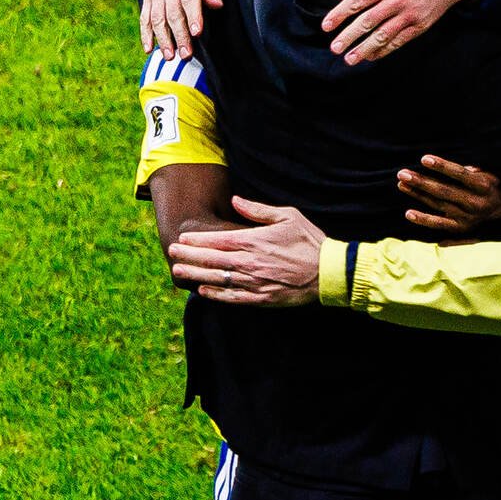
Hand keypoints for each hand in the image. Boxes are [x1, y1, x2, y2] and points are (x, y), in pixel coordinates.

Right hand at [142, 0, 221, 58]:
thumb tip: (216, 6)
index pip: (190, 1)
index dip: (193, 17)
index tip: (197, 33)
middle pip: (173, 14)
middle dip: (179, 36)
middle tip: (186, 55)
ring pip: (157, 18)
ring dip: (162, 39)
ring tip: (169, 57)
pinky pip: (144, 17)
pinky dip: (145, 34)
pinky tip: (148, 49)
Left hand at [170, 197, 323, 305]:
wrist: (329, 272)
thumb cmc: (309, 241)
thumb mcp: (287, 216)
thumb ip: (258, 210)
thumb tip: (235, 200)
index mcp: (255, 241)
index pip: (218, 240)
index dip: (198, 240)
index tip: (182, 239)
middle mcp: (251, 263)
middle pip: (212, 260)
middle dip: (189, 256)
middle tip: (171, 254)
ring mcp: (255, 282)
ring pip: (218, 279)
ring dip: (196, 275)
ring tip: (178, 272)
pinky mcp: (262, 298)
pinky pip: (233, 298)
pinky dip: (216, 294)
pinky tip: (202, 291)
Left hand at [322, 0, 470, 64]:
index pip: (357, 1)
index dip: (340, 14)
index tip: (326, 26)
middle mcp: (397, 0)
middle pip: (367, 21)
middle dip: (349, 36)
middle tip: (334, 48)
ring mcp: (409, 14)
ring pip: (383, 35)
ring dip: (364, 49)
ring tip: (350, 59)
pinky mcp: (420, 26)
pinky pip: (399, 41)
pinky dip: (384, 50)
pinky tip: (371, 56)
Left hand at [398, 155, 500, 231]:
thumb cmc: (491, 188)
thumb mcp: (491, 176)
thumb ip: (476, 171)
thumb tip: (466, 168)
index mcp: (483, 186)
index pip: (460, 174)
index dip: (442, 166)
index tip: (424, 159)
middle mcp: (474, 203)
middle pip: (444, 190)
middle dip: (422, 181)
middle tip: (402, 173)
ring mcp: (466, 217)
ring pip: (438, 204)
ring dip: (418, 194)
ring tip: (402, 184)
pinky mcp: (460, 229)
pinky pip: (439, 224)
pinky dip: (423, 220)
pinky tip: (409, 213)